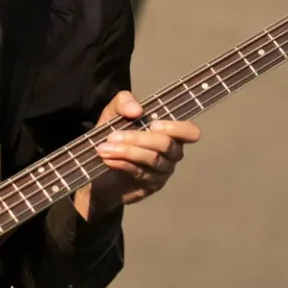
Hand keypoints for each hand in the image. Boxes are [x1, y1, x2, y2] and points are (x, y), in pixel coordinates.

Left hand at [81, 91, 199, 217]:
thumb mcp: (113, 114)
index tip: (153, 124)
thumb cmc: (113, 136)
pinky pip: (141, 172)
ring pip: (152, 159)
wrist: (97, 167)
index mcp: (170, 132)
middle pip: (165, 145)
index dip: (177, 128)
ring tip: (104, 148)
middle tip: (112, 136)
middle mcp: (172, 153)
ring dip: (126, 152)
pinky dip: (122, 163)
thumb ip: (123, 103)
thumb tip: (137, 110)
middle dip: (138, 138)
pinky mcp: (151, 185)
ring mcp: (163, 171)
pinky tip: (107, 159)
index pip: (190, 132)